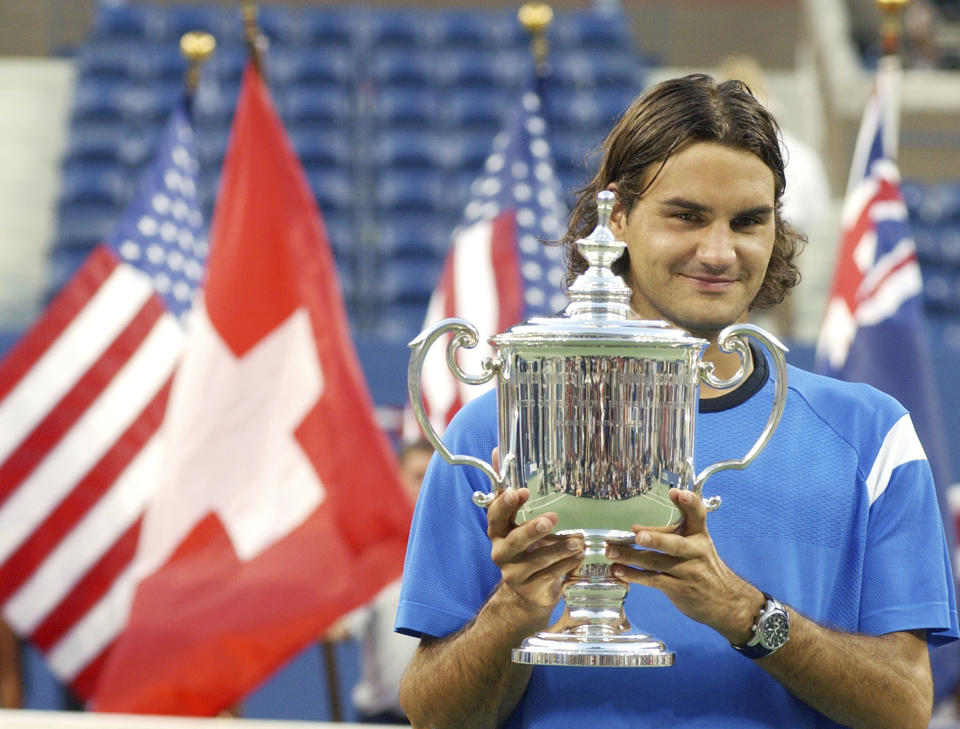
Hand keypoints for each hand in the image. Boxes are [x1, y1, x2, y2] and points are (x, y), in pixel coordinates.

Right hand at [486, 450, 583, 624]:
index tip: (521, 491)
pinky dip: (566, 565)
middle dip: (532, 530)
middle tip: (552, 519)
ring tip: (578, 541)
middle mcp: (501, 553)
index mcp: (497, 532)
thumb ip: (508, 490)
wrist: (527, 592)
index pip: (494, 515)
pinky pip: (549, 576)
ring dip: (558, 549)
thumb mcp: (515, 519)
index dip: (505, 504)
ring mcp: (514, 574)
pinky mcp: (531, 589)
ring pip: (536, 561)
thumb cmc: (524, 546)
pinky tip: (580, 556)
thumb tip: (497, 451)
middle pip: (514, 541)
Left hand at [605, 487, 761, 643]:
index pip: (698, 515)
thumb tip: (634, 529)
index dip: (689, 503)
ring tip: (611, 552)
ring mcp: (688, 572)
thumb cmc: (703, 566)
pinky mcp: (679, 589)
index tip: (677, 493)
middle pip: (675, 544)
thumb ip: (666, 533)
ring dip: (631, 557)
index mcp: (700, 535)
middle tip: (638, 535)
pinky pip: (653, 580)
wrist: (726, 602)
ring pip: (656, 563)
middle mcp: (696, 551)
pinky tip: (618, 571)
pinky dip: (633, 576)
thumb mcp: (694, 545)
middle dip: (656, 539)